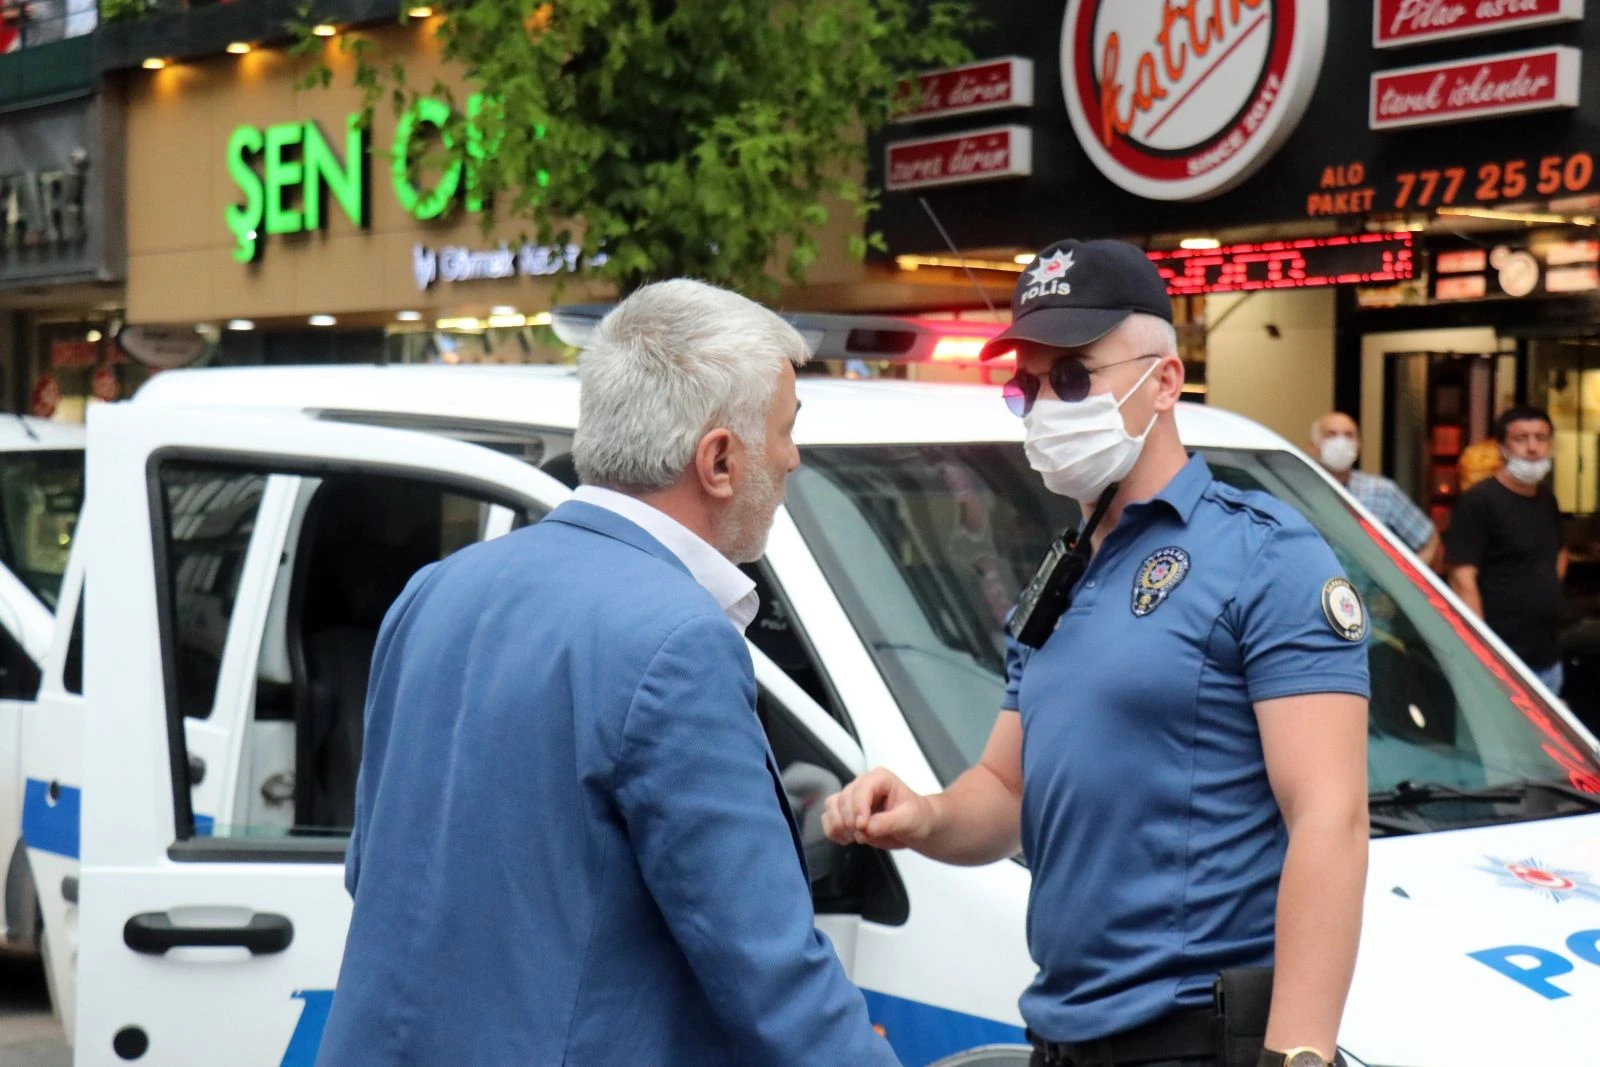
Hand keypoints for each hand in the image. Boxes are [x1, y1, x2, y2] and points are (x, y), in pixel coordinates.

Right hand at [821, 768, 935, 849]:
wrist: (917, 828)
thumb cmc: (917, 817)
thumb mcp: (909, 819)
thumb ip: (888, 822)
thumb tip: (867, 828)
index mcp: (879, 779)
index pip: (861, 789)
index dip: (858, 807)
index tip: (862, 826)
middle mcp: (863, 785)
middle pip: (843, 799)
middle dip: (849, 820)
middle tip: (862, 835)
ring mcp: (853, 799)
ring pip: (832, 806)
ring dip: (838, 825)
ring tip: (854, 837)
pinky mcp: (846, 813)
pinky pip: (828, 819)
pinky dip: (833, 831)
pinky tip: (846, 839)